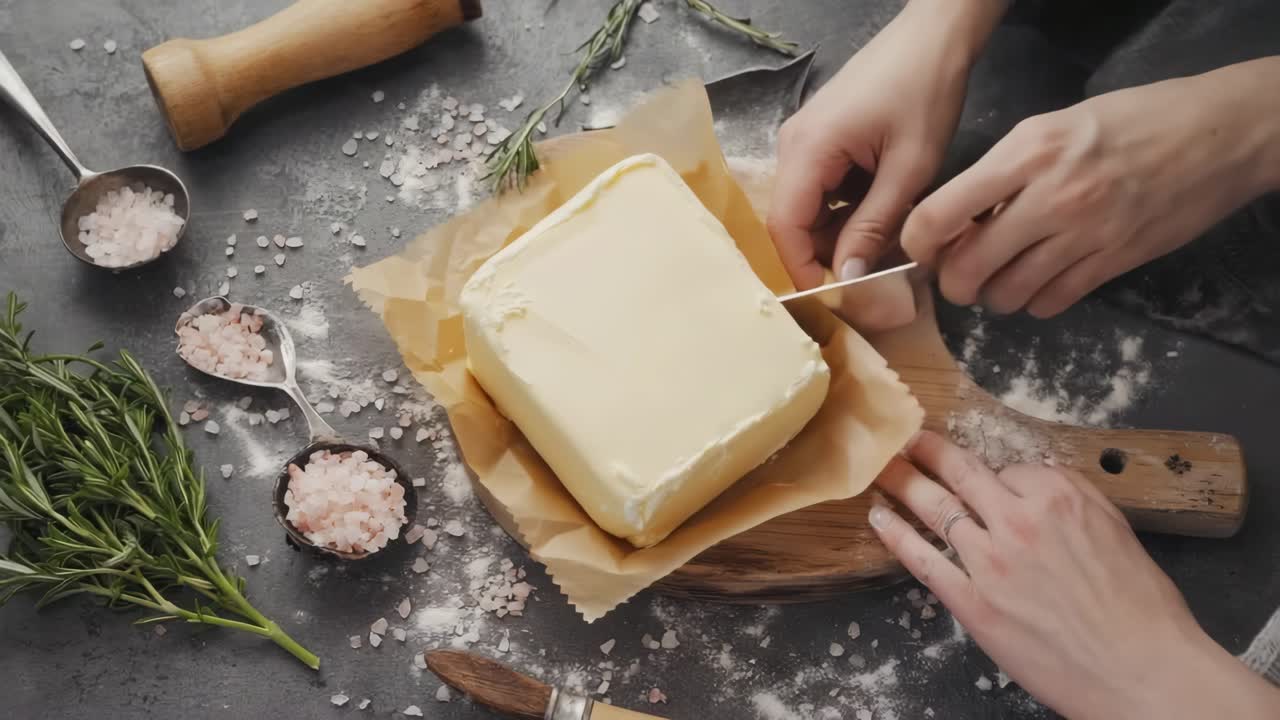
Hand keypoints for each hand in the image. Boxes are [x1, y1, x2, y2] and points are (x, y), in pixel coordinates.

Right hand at [767, 0, 1003, 330]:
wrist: (935, 36)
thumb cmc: (925, 93)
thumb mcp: (909, 168)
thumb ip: (874, 225)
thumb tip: (848, 278)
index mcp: (807, 150)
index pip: (785, 227)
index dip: (804, 268)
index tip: (836, 299)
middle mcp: (793, 147)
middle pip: (794, 221)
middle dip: (829, 254)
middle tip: (874, 279)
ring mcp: (806, 142)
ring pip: (811, 209)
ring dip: (844, 234)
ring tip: (888, 248)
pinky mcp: (823, 141)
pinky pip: (824, 191)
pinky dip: (849, 212)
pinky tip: (884, 218)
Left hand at [870, 431, 1279, 718]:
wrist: (1140, 671)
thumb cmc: (1141, 608)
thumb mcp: (1117, 530)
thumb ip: (1075, 499)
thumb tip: (1038, 482)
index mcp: (1059, 498)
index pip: (1008, 469)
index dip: (994, 474)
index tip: (981, 476)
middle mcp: (1018, 521)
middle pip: (959, 474)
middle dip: (926, 451)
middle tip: (904, 438)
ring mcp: (990, 562)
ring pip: (934, 509)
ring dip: (903, 483)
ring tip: (883, 468)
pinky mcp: (973, 603)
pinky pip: (923, 560)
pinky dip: (896, 535)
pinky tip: (880, 518)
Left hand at [902, 58, 1279, 317]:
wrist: (1217, 136)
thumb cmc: (1127, 122)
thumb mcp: (1052, 126)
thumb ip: (1002, 172)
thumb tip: (953, 219)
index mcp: (1025, 154)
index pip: (940, 214)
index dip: (918, 242)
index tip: (922, 247)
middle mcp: (1049, 197)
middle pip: (968, 267)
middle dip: (953, 282)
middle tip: (958, 275)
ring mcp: (1084, 235)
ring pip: (1007, 294)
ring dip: (993, 295)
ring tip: (1001, 278)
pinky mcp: (1113, 263)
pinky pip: (1050, 302)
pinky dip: (1035, 301)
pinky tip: (1041, 282)